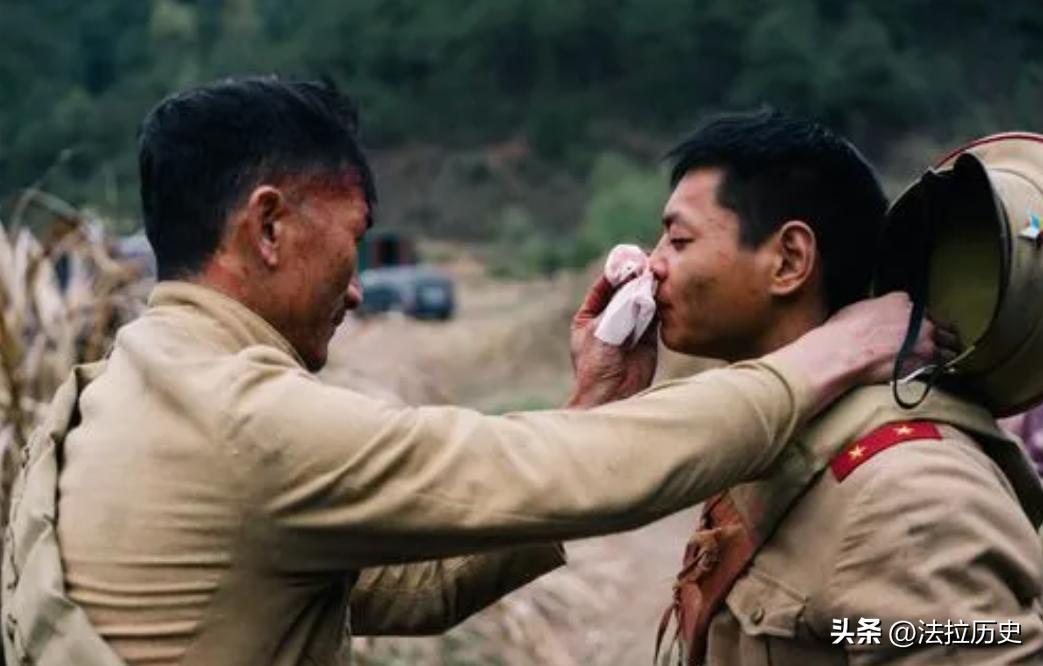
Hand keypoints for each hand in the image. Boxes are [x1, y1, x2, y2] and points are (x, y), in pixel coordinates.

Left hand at [566, 274, 657, 408]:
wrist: (611, 394)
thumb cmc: (596, 364)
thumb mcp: (603, 328)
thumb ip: (619, 305)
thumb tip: (637, 282)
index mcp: (588, 316)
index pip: (602, 286)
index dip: (615, 272)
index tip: (629, 259)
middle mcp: (609, 320)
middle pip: (623, 292)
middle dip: (635, 278)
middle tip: (648, 264)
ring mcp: (628, 328)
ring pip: (640, 302)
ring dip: (648, 290)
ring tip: (659, 274)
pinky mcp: (646, 338)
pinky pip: (654, 316)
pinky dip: (659, 305)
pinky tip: (664, 292)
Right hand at [766, 291, 944, 412]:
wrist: (842, 353)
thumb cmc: (841, 334)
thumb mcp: (857, 311)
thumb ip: (875, 311)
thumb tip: (874, 319)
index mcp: (900, 301)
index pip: (920, 310)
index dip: (918, 323)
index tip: (915, 332)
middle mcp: (917, 316)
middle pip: (940, 325)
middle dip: (939, 335)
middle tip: (938, 344)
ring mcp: (925, 336)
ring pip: (949, 343)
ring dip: (947, 351)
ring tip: (945, 359)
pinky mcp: (928, 358)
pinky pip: (946, 362)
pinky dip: (945, 366)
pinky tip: (943, 371)